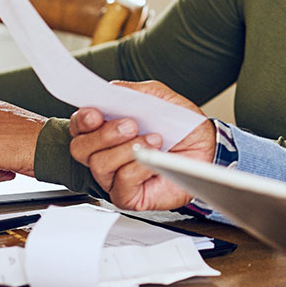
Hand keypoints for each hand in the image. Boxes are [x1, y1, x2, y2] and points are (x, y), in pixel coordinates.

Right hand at [67, 79, 215, 210]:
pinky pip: (121, 182)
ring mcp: (113, 177)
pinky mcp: (128, 196)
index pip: (79, 126)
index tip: (95, 113)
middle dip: (104, 134)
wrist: (206, 149)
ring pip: (99, 164)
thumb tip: (113, 90)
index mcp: (106, 129)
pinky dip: (139, 167)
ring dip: (126, 149)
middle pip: (81, 148)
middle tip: (131, 124)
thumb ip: (135, 92)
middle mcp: (104, 154)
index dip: (82, 120)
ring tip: (154, 139)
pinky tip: (154, 159)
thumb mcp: (160, 99)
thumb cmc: (180, 126)